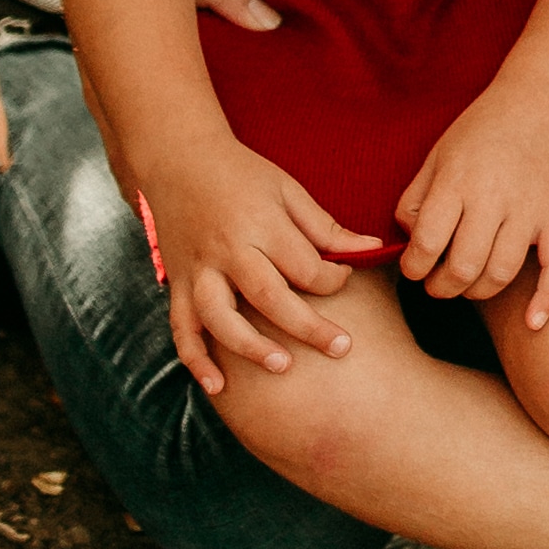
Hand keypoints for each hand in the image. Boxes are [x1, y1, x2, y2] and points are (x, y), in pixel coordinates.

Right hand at [137, 134, 382, 397]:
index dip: (333, 280)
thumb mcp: (287, 189)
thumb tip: (371, 249)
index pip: (304, 265)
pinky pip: (181, 328)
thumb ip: (325, 227)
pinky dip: (195, 360)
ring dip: (249, 347)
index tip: (344, 281)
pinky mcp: (177, 284)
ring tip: (282, 367)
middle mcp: (228, 250)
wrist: (178, 160)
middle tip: (341, 348)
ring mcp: (198, 270)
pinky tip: (217, 388)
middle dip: (307, 326)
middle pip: (268, 296)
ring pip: (220, 317)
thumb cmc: (242, 174)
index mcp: (260, 224)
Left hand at [395, 96, 548, 325]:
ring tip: (465, 286)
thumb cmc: (479, 132)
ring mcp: (530, 210)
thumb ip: (414, 201)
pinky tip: (533, 323)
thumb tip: (412, 244)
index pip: (428, 243)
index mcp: (458, 181)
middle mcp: (495, 198)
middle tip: (435, 283)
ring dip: (477, 292)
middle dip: (441, 287)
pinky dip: (547, 299)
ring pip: (502, 273)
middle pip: (464, 266)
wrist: (540, 104)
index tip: (412, 267)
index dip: (412, 267)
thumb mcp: (435, 156)